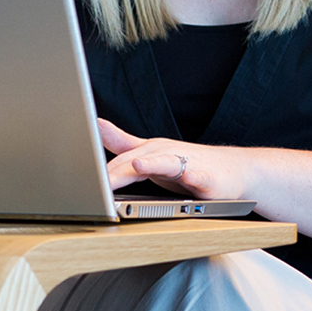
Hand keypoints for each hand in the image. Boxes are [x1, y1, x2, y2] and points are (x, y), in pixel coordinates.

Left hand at [99, 119, 245, 198]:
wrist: (234, 172)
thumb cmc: (189, 165)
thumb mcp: (151, 155)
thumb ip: (123, 143)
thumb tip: (96, 125)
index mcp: (148, 151)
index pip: (117, 163)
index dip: (98, 172)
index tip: (77, 178)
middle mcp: (164, 154)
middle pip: (135, 164)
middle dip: (114, 174)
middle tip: (95, 185)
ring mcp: (187, 164)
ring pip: (165, 163)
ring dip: (151, 164)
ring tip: (136, 165)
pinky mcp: (208, 178)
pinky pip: (199, 176)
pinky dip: (193, 175)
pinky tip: (188, 176)